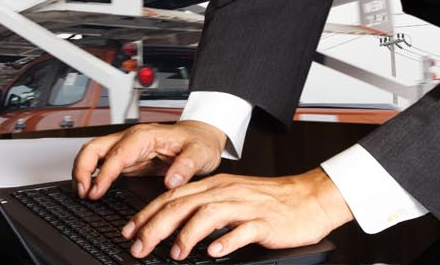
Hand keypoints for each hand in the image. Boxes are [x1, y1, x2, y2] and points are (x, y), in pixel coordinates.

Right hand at [72, 121, 226, 199]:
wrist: (202, 136)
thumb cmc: (200, 142)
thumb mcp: (200, 154)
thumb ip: (187, 166)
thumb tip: (172, 180)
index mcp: (145, 136)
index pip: (117, 154)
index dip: (103, 173)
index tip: (96, 191)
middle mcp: (132, 139)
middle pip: (95, 147)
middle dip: (82, 168)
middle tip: (82, 192)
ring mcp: (128, 147)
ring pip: (94, 153)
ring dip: (83, 171)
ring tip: (83, 192)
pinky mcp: (129, 157)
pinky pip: (103, 163)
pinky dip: (92, 174)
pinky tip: (92, 188)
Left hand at [121, 168, 353, 260]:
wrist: (310, 197)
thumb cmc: (271, 201)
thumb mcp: (233, 198)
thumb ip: (206, 208)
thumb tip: (175, 226)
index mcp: (216, 186)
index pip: (173, 196)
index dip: (147, 213)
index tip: (129, 231)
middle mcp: (227, 192)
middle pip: (183, 205)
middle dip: (155, 226)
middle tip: (139, 246)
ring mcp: (246, 205)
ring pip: (208, 214)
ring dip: (187, 234)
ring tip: (174, 253)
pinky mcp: (265, 221)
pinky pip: (242, 230)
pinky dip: (226, 240)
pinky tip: (214, 252)